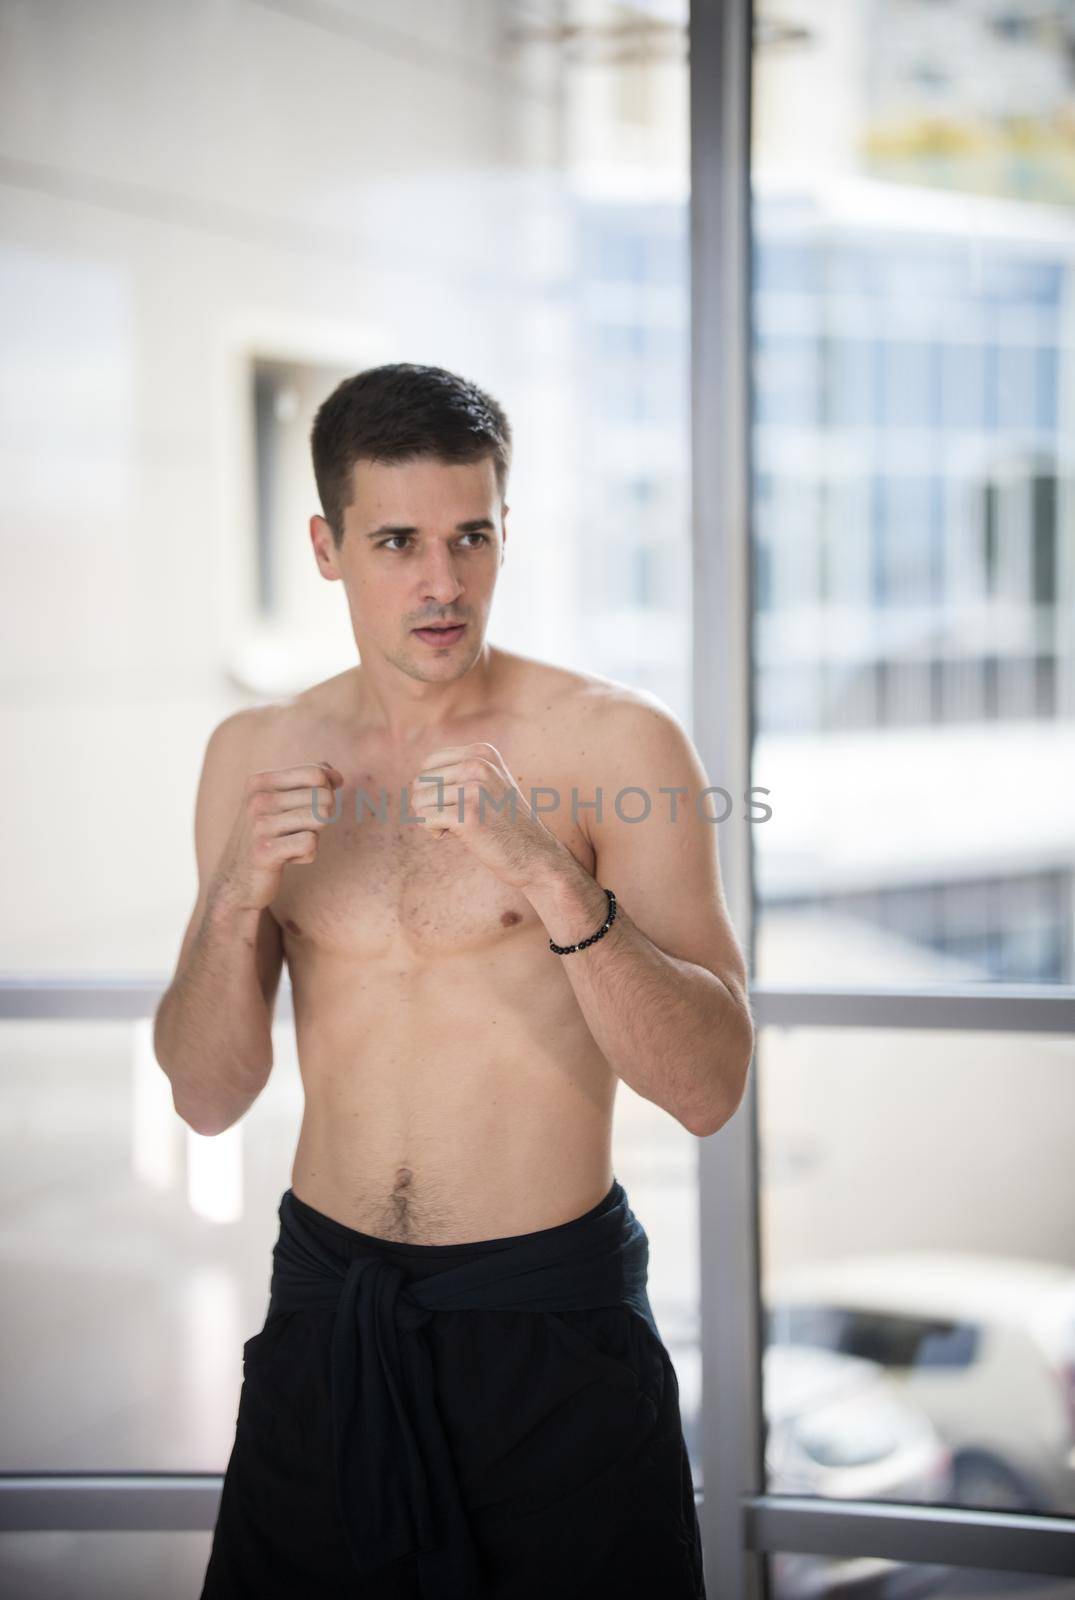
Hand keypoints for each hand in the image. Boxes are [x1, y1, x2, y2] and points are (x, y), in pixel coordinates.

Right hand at [212, 760, 344, 913]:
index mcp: (260, 782)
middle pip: (324, 797)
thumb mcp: (281, 802)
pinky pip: (311, 843)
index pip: (316, 773)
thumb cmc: (268, 836)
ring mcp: (259, 825)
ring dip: (314, 835)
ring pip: (321, 818)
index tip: (314, 805)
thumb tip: (336, 776)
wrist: (236, 880)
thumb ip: (309, 782)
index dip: (328, 790)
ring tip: (291, 843)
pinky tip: (288, 859)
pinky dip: (307, 855)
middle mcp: (257, 799)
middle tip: (297, 831)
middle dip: (321, 816)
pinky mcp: (264, 852)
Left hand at [409, 743, 561, 890]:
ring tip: (461, 826)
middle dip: (432, 805)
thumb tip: (415, 781)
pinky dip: (435, 832)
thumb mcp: (487, 784)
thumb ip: (458, 773)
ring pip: (418, 801)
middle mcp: (478, 764)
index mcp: (482, 752)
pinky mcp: (468, 814)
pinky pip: (425, 819)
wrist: (536, 855)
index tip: (459, 804)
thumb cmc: (504, 824)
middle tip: (460, 819)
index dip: (435, 789)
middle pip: (420, 782)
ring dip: (433, 819)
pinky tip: (459, 836)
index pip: (428, 764)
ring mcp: (474, 787)